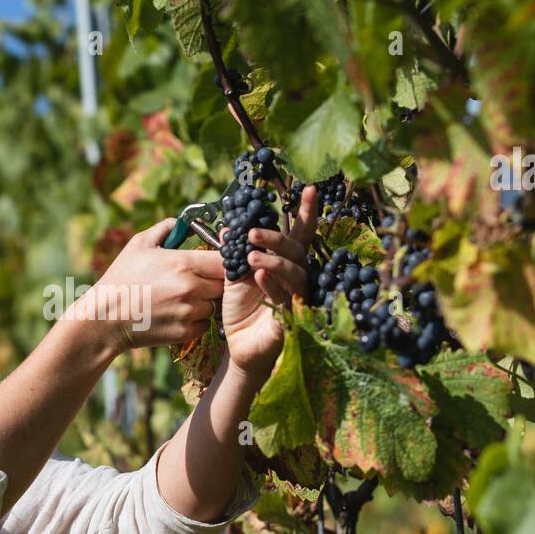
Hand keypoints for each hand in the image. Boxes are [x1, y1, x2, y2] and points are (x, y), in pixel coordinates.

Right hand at [73, 218, 224, 356]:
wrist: (105, 318)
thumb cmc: (121, 279)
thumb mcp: (138, 245)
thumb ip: (165, 229)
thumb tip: (181, 223)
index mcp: (183, 263)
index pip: (225, 261)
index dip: (225, 261)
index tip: (215, 263)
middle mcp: (191, 288)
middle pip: (224, 285)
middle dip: (215, 282)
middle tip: (197, 282)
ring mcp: (189, 312)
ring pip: (215, 305)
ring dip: (205, 302)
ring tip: (182, 299)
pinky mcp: (186, 332)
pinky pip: (204, 324)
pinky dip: (195, 320)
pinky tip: (176, 314)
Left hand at [219, 184, 320, 378]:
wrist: (240, 345)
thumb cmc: (242, 309)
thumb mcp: (233, 276)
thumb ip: (234, 253)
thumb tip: (226, 228)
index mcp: (285, 262)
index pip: (298, 234)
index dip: (305, 212)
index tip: (307, 188)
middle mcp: (296, 277)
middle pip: (296, 251)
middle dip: (277, 239)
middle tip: (253, 233)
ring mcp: (297, 297)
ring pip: (295, 273)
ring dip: (274, 261)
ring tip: (252, 257)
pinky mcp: (293, 319)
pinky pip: (285, 299)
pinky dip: (272, 286)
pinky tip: (259, 277)